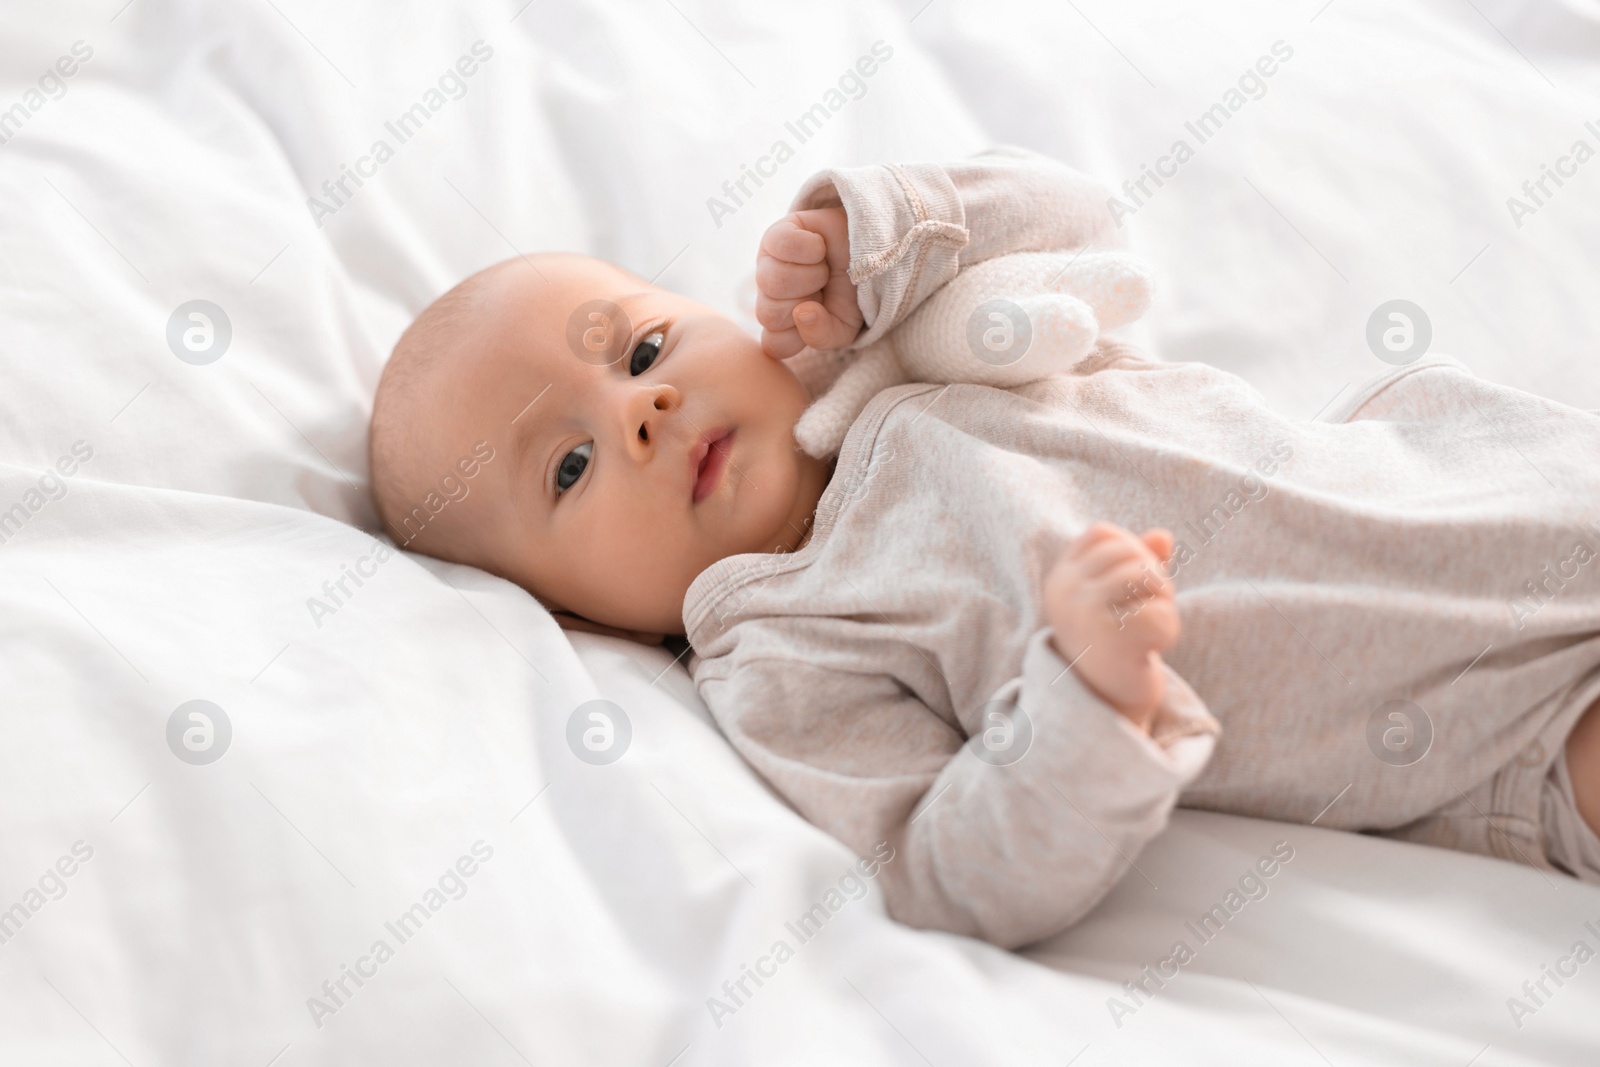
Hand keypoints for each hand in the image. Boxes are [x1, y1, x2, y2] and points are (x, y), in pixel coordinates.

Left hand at [755, 206, 861, 358]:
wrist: (873, 252)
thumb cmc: (854, 293)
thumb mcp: (846, 326)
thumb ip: (822, 335)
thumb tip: (802, 313)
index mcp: (783, 323)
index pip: (774, 344)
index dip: (800, 336)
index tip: (822, 318)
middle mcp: (770, 296)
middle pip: (769, 314)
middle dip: (806, 302)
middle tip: (824, 289)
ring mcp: (768, 264)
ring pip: (771, 281)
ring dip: (810, 275)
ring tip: (824, 268)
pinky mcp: (776, 234)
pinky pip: (780, 244)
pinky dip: (809, 247)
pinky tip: (819, 247)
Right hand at [1043, 523, 1179, 733]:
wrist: (1104, 702)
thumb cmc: (1113, 642)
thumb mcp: (1119, 597)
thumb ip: (1138, 562)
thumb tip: (1163, 536)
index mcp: (1062, 578)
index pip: (1102, 534)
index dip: (1130, 549)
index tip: (1132, 586)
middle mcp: (1066, 592)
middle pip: (1130, 552)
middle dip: (1154, 577)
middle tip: (1148, 610)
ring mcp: (1084, 615)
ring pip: (1149, 578)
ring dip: (1164, 602)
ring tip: (1150, 627)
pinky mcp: (1111, 641)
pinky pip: (1160, 615)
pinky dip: (1168, 631)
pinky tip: (1151, 650)